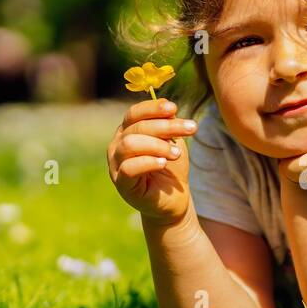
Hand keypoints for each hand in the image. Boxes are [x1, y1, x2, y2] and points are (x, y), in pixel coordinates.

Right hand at [107, 97, 198, 223]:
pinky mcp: (121, 183)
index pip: (134, 113)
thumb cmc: (171, 168)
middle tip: (191, 129)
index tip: (174, 109)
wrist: (173, 199)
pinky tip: (163, 163)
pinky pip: (129, 168)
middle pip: (137, 127)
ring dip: (158, 145)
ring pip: (130, 144)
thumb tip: (170, 110)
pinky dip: (148, 162)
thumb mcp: (173, 142)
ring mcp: (116, 165)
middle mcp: (117, 145)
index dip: (153, 108)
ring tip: (177, 154)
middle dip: (166, 126)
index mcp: (127, 131)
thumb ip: (168, 125)